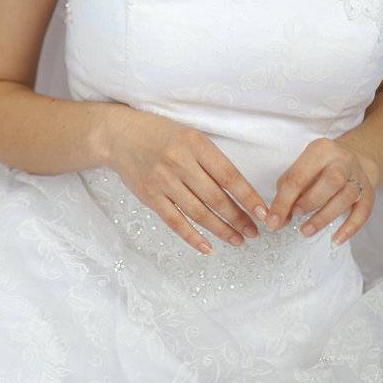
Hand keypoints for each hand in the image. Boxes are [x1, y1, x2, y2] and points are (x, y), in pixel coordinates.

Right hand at [101, 106, 270, 256]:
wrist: (119, 136)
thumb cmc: (160, 134)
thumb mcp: (190, 136)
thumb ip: (211, 159)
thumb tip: (239, 190)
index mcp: (195, 144)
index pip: (229, 176)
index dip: (248, 197)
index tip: (263, 213)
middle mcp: (180, 163)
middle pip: (216, 198)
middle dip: (239, 218)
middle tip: (254, 232)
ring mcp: (163, 181)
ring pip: (199, 213)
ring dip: (221, 230)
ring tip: (238, 240)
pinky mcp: (150, 196)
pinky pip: (175, 221)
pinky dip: (192, 237)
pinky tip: (207, 248)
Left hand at [266, 138, 376, 244]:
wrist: (352, 160)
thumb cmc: (317, 169)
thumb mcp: (299, 170)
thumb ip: (286, 193)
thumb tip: (277, 220)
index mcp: (320, 150)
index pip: (299, 176)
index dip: (284, 201)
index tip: (272, 222)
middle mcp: (342, 161)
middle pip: (331, 181)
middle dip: (310, 202)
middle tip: (294, 216)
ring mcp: (358, 177)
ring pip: (347, 196)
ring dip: (324, 216)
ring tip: (306, 230)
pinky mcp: (369, 194)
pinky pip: (363, 212)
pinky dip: (350, 228)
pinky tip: (336, 240)